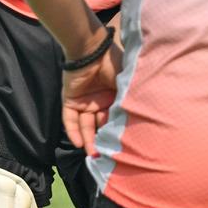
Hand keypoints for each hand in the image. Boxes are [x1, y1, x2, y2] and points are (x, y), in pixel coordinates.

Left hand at [61, 40, 120, 157]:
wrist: (91, 49)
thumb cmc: (112, 63)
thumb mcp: (125, 83)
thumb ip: (128, 100)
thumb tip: (138, 121)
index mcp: (113, 97)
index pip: (114, 119)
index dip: (116, 132)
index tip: (121, 148)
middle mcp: (99, 101)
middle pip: (99, 125)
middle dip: (101, 141)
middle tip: (105, 157)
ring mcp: (84, 101)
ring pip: (85, 125)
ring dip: (87, 140)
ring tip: (92, 154)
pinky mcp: (70, 99)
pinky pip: (69, 119)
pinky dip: (72, 131)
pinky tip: (77, 143)